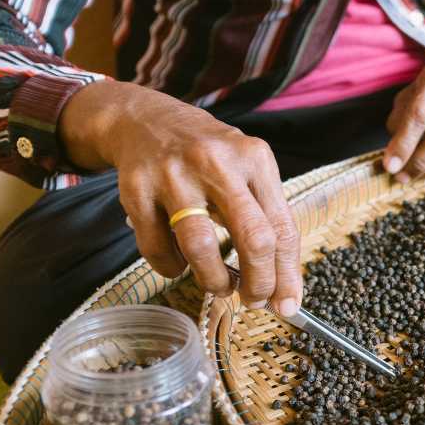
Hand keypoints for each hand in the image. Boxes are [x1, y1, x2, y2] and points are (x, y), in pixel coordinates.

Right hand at [59, 80, 301, 314]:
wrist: (146, 120)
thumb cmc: (208, 156)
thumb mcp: (246, 170)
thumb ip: (266, 220)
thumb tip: (283, 287)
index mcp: (254, 159)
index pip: (282, 227)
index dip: (287, 274)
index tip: (287, 304)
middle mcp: (217, 163)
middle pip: (252, 238)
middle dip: (258, 281)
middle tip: (254, 299)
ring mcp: (174, 175)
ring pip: (201, 247)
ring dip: (214, 280)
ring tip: (219, 286)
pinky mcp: (137, 189)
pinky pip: (157, 247)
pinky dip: (171, 267)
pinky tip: (180, 264)